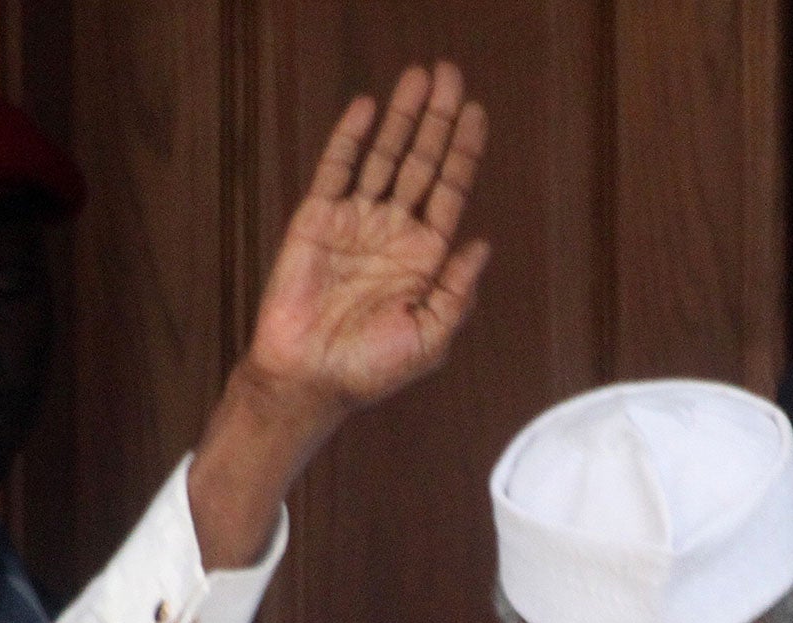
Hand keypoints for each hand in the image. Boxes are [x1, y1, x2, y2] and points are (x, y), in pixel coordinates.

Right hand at [244, 61, 490, 418]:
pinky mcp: (318, 220)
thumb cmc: (372, 369)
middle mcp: (393, 232)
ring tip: (418, 77)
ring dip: (401, 117)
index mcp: (425, 257)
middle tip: (451, 75)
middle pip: (422, 162)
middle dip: (438, 120)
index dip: (465, 151)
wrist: (310, 378)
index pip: (450, 190)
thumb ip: (458, 291)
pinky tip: (367, 107)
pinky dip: (351, 137)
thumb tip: (483, 244)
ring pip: (384, 156)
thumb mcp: (430, 336)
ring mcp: (356, 222)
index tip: (478, 113)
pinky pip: (337, 169)